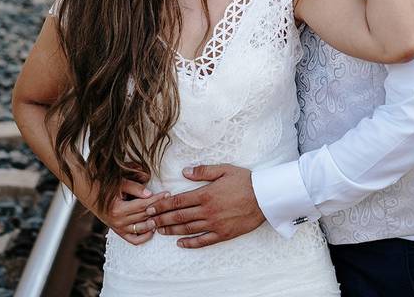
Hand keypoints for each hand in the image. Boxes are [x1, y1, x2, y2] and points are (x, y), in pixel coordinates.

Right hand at [96, 176, 170, 245]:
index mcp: (118, 209)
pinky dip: (144, 237)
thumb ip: (135, 188)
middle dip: (159, 209)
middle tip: (170, 202)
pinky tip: (153, 229)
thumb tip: (150, 194)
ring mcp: (118, 228)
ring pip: (142, 228)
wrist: (90, 195)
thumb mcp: (120, 184)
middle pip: (145, 216)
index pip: (143, 205)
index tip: (168, 194)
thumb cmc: (106, 186)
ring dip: (154, 223)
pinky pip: (134, 240)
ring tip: (164, 215)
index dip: (157, 199)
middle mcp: (118, 221)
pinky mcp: (119, 232)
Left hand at [147, 164, 264, 248]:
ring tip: (159, 230)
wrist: (265, 197)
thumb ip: (203, 171)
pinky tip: (180, 242)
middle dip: (161, 219)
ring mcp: (214, 224)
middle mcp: (207, 211)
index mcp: (206, 194)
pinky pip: (203, 241)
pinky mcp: (223, 234)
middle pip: (179, 216)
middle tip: (147, 222)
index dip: (162, 205)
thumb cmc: (245, 181)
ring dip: (171, 230)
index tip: (150, 208)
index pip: (178, 201)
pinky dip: (190, 243)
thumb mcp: (224, 170)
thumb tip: (185, 171)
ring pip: (187, 229)